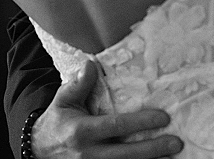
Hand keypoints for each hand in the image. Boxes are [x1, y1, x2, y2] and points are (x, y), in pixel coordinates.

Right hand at [31, 61, 182, 158]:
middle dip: (153, 150)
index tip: (163, 118)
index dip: (141, 123)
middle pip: (126, 154)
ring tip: (171, 157)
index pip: (117, 126)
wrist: (37, 152)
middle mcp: (89, 154)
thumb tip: (91, 64)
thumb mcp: (63, 100)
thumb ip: (78, 84)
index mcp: (83, 132)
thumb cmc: (56, 122)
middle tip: (176, 143)